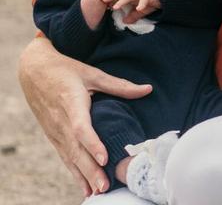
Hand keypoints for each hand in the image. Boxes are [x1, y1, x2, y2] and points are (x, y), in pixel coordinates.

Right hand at [18, 38, 151, 196]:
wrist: (34, 71)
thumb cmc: (66, 70)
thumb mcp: (93, 73)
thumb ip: (119, 85)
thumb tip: (147, 89)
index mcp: (71, 104)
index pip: (81, 128)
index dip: (93, 144)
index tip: (104, 158)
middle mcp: (61, 121)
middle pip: (76, 149)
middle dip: (90, 169)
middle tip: (105, 185)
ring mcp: (55, 131)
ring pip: (70, 157)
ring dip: (83, 175)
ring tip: (97, 191)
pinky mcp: (53, 135)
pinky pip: (65, 156)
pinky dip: (74, 172)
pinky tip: (84, 186)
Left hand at [102, 0, 160, 23]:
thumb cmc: (152, 3)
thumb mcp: (141, 11)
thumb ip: (133, 16)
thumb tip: (125, 22)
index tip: (101, 2)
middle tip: (104, 0)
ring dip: (123, 1)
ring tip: (116, 6)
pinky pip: (145, 1)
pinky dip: (141, 5)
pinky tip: (139, 9)